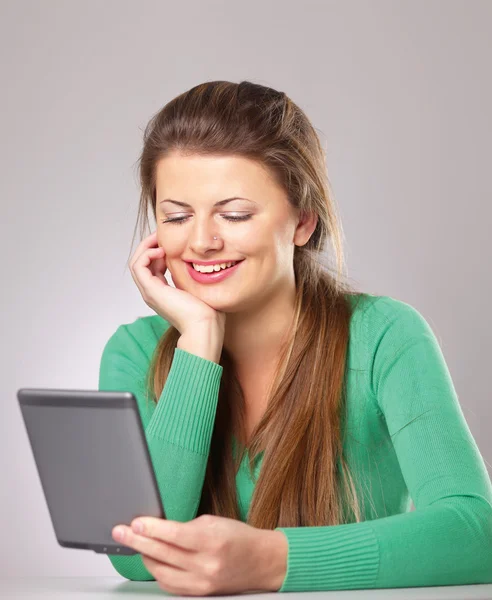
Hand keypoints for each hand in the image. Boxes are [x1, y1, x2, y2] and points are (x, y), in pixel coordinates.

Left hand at [111, 514, 287, 595]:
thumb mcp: (215, 522)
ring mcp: (201, 583)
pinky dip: (157, 572)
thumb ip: (186, 526)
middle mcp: (205, 565)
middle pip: (162, 554)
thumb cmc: (239, 537)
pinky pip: (169, 585)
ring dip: (144, 557)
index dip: (151, 529)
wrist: (261, 561)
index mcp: (211, 541)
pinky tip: (151, 560)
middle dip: (137, 541)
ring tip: (135, 544)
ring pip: (161, 572)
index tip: (135, 523)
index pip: (173, 535)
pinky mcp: (199, 594)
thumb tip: (157, 528)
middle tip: (121, 532)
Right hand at [128, 231, 225, 334]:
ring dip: (146, 247)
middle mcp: (153, 293)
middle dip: (149, 246)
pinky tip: (161, 250)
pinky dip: (146, 254)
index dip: (158, 251)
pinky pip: (138, 266)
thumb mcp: (198, 288)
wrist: (204, 326)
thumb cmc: (207, 312)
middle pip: (141, 263)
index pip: (152, 267)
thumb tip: (202, 263)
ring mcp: (150, 292)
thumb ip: (194, 277)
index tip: (170, 241)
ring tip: (160, 241)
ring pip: (136, 263)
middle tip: (161, 235)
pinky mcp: (151, 291)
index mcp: (162, 293)